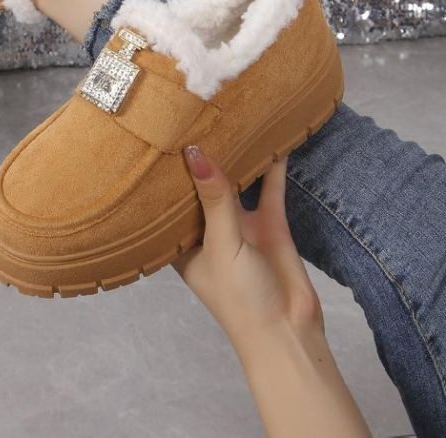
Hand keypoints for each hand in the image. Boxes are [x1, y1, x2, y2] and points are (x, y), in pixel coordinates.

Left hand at [173, 145, 370, 437]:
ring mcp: (241, 225)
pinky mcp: (270, 224)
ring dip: (236, 156)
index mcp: (183, 242)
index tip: (156, 136)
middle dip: (200, 157)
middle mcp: (209, 230)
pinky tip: (273, 136)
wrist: (288, 332)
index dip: (163, 172)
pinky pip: (270, 188)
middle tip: (193, 114)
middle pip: (202, 186)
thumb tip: (194, 153)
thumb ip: (213, 198)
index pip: (167, 200)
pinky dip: (273, 166)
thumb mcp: (221, 244)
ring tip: (230, 117)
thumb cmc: (239, 298)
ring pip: (236, 183)